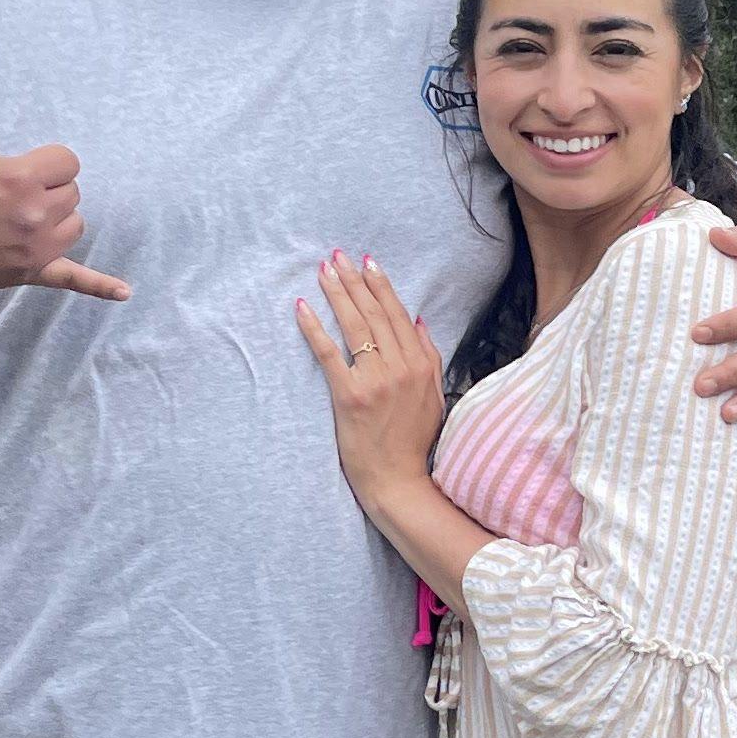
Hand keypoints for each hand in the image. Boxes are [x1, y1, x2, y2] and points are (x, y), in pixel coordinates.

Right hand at [0, 51, 130, 299]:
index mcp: (21, 178)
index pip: (68, 162)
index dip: (49, 161)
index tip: (23, 165)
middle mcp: (34, 215)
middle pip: (72, 193)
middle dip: (50, 188)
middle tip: (14, 190)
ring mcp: (34, 249)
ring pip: (75, 225)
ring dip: (59, 219)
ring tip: (27, 215)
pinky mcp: (29, 273)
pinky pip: (72, 279)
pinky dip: (99, 286)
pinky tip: (123, 293)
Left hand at [294, 250, 446, 508]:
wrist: (398, 481)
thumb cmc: (414, 442)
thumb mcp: (434, 396)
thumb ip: (429, 356)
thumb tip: (418, 320)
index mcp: (421, 364)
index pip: (398, 314)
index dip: (381, 285)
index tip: (367, 263)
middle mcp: (400, 367)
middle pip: (374, 313)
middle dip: (354, 281)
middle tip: (338, 257)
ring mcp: (375, 381)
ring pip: (354, 326)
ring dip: (336, 294)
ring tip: (323, 271)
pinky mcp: (349, 396)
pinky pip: (329, 354)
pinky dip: (315, 328)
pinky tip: (302, 308)